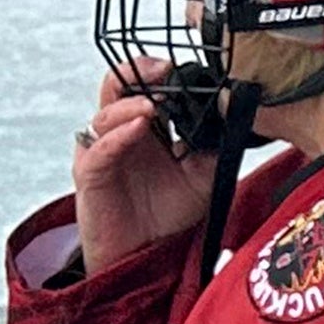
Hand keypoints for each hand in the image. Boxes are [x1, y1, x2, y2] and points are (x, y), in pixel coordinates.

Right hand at [68, 74, 219, 277]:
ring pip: (106, 113)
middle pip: (118, 86)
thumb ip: (213, 148)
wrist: (147, 256)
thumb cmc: (169, 215)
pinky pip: (100, 148)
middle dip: (138, 72)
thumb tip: (232, 119)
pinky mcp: (90, 173)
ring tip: (154, 104)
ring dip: (130, 103)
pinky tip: (139, 127)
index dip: (160, 72)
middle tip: (164, 69)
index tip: (185, 67)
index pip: (145, 86)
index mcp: (148, 128)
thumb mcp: (203, 177)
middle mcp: (122, 133)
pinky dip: (119, 135)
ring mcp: (103, 150)